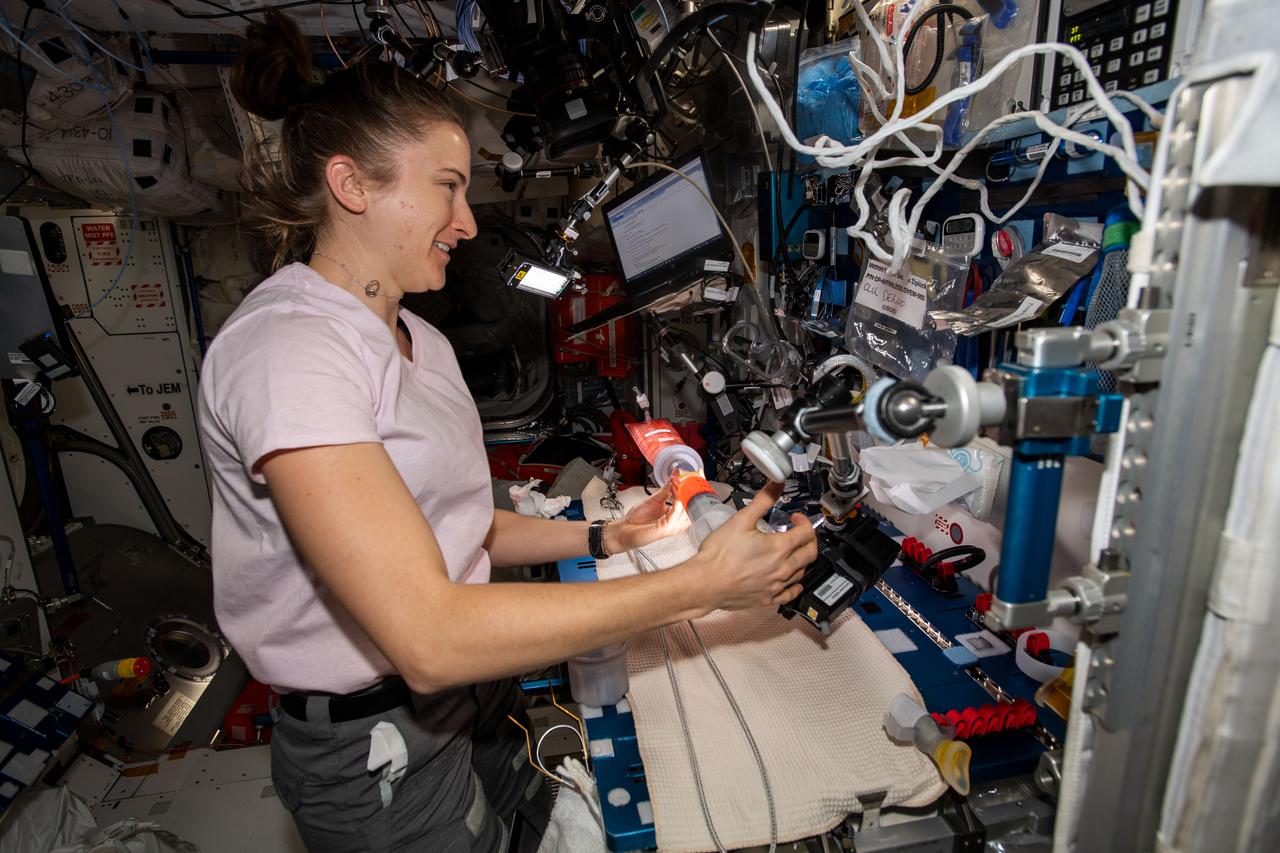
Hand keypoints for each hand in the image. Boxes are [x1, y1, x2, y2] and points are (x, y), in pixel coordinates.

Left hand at [606, 480, 689, 552]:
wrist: (625, 528)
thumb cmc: (638, 519)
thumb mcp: (655, 499)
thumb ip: (667, 488)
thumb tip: (676, 475)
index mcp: (676, 514)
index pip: (690, 501)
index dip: (695, 488)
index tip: (698, 474)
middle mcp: (676, 521)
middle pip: (692, 506)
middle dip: (693, 491)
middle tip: (693, 478)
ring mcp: (672, 526)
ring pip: (686, 513)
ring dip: (685, 498)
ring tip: (683, 485)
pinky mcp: (664, 530)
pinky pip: (674, 519)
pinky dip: (677, 508)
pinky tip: (677, 500)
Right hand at [683, 481, 817, 611]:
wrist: (705, 583)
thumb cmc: (719, 555)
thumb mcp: (741, 520)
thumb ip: (763, 500)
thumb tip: (776, 485)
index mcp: (779, 547)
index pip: (806, 533)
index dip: (804, 521)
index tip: (796, 518)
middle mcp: (782, 568)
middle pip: (810, 553)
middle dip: (808, 539)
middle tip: (799, 533)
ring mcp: (776, 586)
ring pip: (802, 572)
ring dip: (802, 560)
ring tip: (793, 552)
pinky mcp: (768, 599)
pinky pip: (790, 593)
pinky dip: (795, 585)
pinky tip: (792, 581)